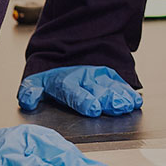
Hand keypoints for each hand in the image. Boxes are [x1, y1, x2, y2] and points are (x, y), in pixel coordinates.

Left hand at [18, 65, 142, 116]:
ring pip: (111, 87)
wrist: (64, 56)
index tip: (93, 108)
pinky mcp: (108, 78)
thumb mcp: (35, 83)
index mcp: (65, 82)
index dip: (84, 99)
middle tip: (117, 107)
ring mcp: (98, 78)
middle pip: (97, 90)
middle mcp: (84, 79)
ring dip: (121, 96)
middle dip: (108, 98)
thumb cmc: (51, 80)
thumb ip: (30, 92)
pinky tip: (136, 101)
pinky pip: (119, 84)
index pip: (74, 91)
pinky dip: (128, 92)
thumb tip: (29, 100)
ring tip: (130, 104)